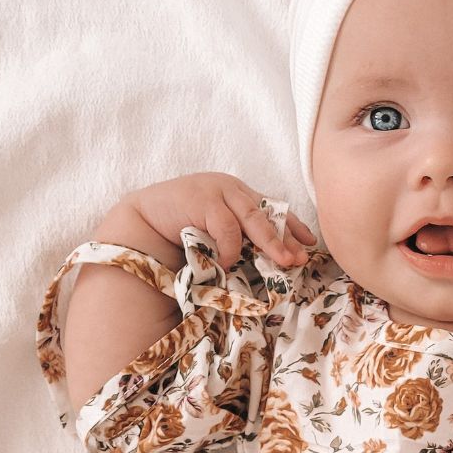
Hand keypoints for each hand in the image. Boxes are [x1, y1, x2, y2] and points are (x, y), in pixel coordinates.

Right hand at [124, 172, 316, 271]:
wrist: (142, 221)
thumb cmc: (180, 229)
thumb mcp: (216, 230)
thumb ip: (240, 235)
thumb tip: (273, 259)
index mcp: (238, 194)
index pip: (273, 209)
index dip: (293, 226)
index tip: (310, 243)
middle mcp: (232, 189)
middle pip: (268, 214)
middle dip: (286, 238)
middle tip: (299, 259)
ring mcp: (218, 191)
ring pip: (253, 219)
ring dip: (270, 243)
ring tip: (281, 263)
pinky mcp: (203, 199)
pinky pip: (227, 228)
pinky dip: (230, 248)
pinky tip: (227, 264)